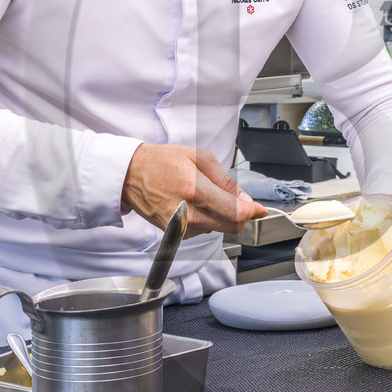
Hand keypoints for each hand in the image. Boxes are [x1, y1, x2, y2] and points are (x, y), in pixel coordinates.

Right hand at [122, 144, 266, 235]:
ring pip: (218, 228)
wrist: (131, 175)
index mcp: (197, 191)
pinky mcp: (175, 233)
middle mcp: (189, 214)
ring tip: (203, 195)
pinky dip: (206, 219)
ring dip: (220, 215)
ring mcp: (181, 227)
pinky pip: (202, 230)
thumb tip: (244, 198)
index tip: (260, 209)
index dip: (253, 212)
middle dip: (239, 214)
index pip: (236, 212)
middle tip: (237, 200)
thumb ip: (225, 180)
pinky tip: (193, 204)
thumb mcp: (199, 158)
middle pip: (231, 226)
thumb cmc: (162, 162)